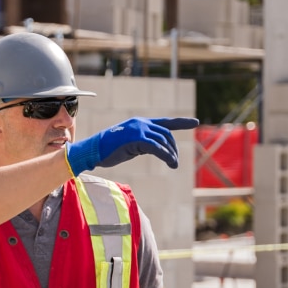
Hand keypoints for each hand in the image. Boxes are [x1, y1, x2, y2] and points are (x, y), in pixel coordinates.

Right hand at [65, 117, 198, 175]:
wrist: (92, 150)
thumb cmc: (106, 150)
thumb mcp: (128, 144)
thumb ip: (143, 143)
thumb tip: (156, 149)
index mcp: (139, 123)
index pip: (164, 122)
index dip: (181, 123)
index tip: (195, 122)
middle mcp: (141, 123)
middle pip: (166, 134)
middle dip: (173, 148)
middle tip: (175, 161)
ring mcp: (139, 130)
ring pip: (163, 142)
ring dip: (171, 154)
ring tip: (174, 165)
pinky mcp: (137, 139)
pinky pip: (157, 148)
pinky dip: (166, 155)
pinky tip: (170, 163)